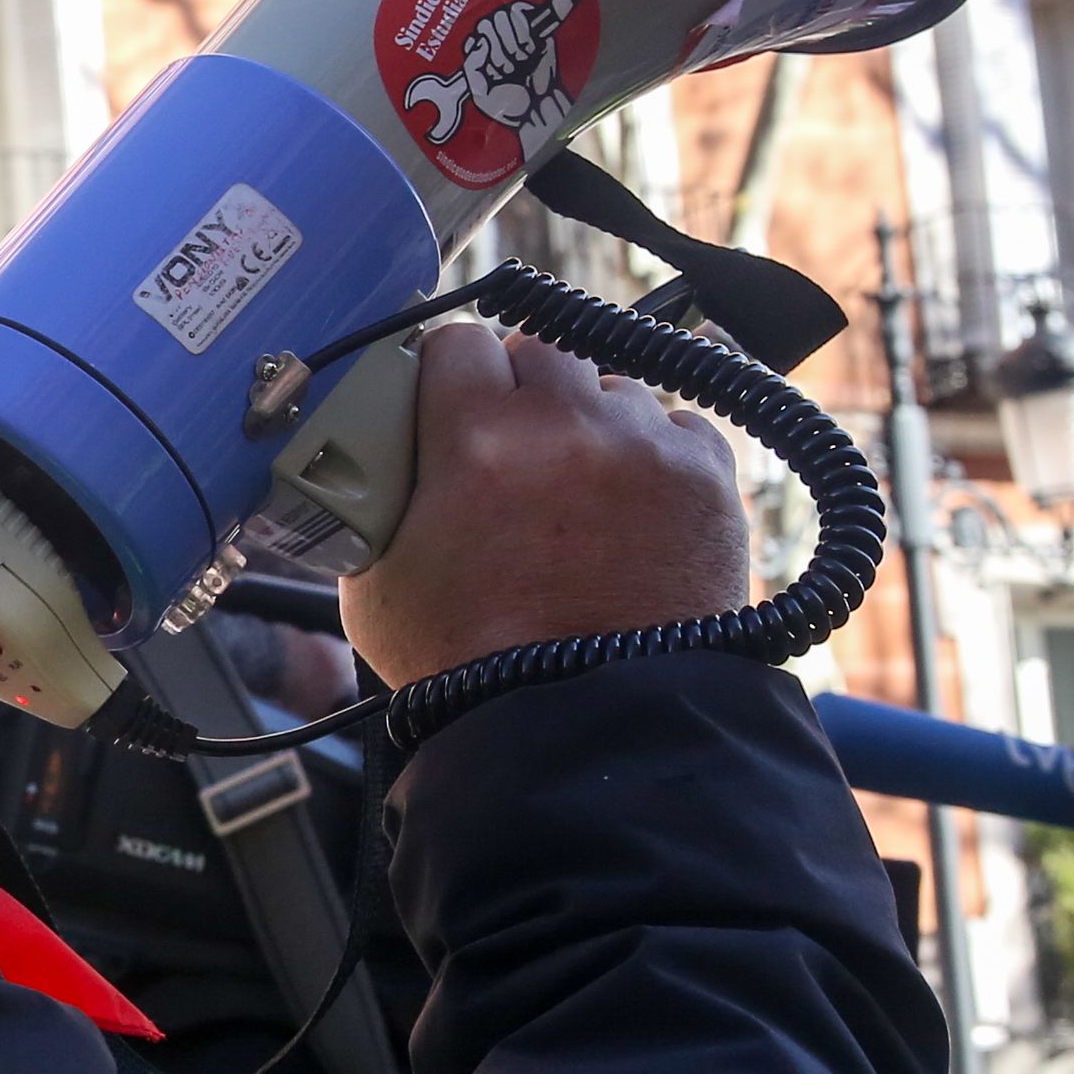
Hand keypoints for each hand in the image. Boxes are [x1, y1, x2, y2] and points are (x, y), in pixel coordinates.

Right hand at [341, 324, 747, 690]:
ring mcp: (644, 446)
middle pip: (541, 353)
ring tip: (581, 494)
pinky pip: (678, 427)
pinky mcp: (704, 478)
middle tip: (516, 449)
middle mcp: (565, 424)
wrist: (584, 731)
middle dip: (525, 392)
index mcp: (474, 438)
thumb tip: (369, 457)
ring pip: (613, 388)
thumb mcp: (375, 580)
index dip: (451, 372)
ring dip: (593, 423)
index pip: (458, 341)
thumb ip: (373, 497)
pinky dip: (656, 458)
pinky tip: (634, 513)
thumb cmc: (472, 666)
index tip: (452, 398)